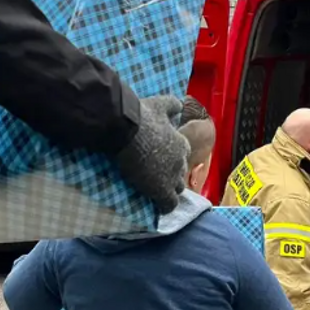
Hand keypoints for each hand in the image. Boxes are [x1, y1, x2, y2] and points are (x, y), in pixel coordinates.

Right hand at [116, 96, 189, 213]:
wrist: (126, 128)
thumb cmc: (141, 116)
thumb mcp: (161, 104)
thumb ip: (173, 104)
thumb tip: (182, 102)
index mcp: (181, 143)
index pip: (182, 155)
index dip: (171, 159)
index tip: (160, 159)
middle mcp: (181, 160)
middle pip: (180, 173)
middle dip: (171, 176)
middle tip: (155, 176)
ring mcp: (172, 176)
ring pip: (177, 190)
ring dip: (168, 191)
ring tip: (155, 191)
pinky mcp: (161, 189)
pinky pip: (168, 205)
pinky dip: (164, 207)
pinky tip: (157, 207)